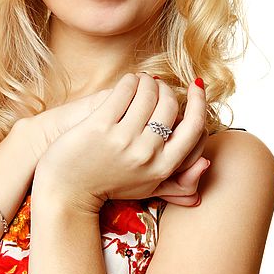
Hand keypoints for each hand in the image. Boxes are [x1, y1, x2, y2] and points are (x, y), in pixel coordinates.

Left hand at [32, 72, 206, 213]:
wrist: (66, 192)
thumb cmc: (110, 185)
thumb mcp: (149, 187)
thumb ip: (179, 178)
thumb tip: (206, 163)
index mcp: (163, 167)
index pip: (194, 127)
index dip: (199, 102)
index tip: (197, 87)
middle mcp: (146, 154)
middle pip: (170, 105)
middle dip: (166, 89)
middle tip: (157, 86)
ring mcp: (122, 140)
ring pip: (148, 94)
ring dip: (147, 82)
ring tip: (141, 82)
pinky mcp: (99, 126)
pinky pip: (124, 91)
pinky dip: (129, 81)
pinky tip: (128, 83)